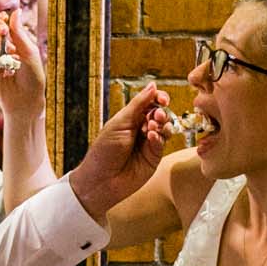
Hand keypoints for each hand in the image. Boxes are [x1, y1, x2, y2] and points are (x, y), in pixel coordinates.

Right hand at [0, 11, 44, 118]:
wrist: (25, 101)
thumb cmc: (33, 78)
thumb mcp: (30, 53)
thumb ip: (20, 33)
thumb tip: (16, 11)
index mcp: (15, 42)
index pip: (5, 24)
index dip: (3, 18)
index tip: (5, 16)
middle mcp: (3, 47)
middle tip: (4, 31)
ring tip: (6, 50)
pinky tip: (2, 63)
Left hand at [68, 83, 170, 222]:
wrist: (101, 181)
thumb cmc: (104, 151)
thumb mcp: (120, 123)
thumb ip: (138, 104)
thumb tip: (153, 85)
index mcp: (130, 119)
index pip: (150, 103)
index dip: (158, 99)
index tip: (162, 99)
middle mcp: (141, 130)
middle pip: (160, 114)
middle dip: (161, 112)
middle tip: (156, 116)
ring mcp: (148, 144)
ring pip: (165, 128)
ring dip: (162, 124)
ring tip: (153, 127)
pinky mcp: (154, 158)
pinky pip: (162, 143)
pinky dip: (159, 138)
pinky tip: (151, 138)